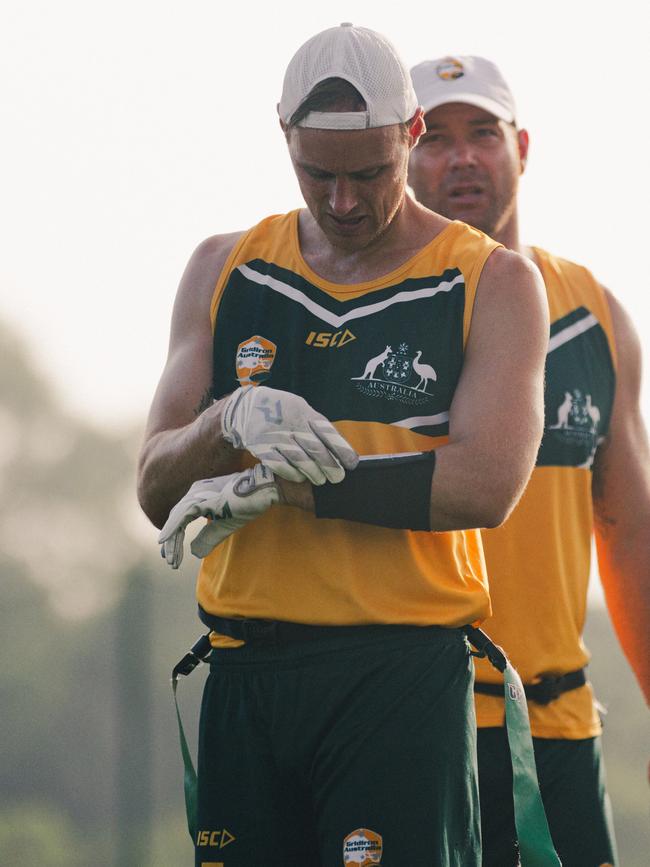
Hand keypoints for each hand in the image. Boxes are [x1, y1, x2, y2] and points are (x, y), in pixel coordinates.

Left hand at [158, 464, 278, 567]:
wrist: (262, 492)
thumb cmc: (246, 505)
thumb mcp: (224, 526)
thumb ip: (208, 538)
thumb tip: (194, 553)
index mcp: (199, 497)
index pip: (181, 518)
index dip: (175, 536)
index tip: (172, 555)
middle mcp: (195, 492)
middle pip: (176, 518)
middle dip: (171, 541)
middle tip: (169, 560)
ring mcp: (197, 494)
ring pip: (176, 519)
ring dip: (172, 541)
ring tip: (170, 559)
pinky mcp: (202, 499)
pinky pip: (181, 516)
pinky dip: (172, 529)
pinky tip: (165, 541)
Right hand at [220, 385, 357, 484]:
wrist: (245, 409)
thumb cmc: (281, 412)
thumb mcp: (299, 409)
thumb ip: (316, 427)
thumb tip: (340, 448)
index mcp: (303, 411)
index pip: (327, 432)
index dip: (341, 449)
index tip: (352, 464)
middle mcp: (290, 423)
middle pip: (315, 449)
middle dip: (330, 466)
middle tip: (338, 477)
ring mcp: (275, 436)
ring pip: (300, 460)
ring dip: (314, 473)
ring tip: (321, 480)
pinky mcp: (261, 448)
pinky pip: (281, 466)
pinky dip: (293, 474)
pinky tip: (300, 477)